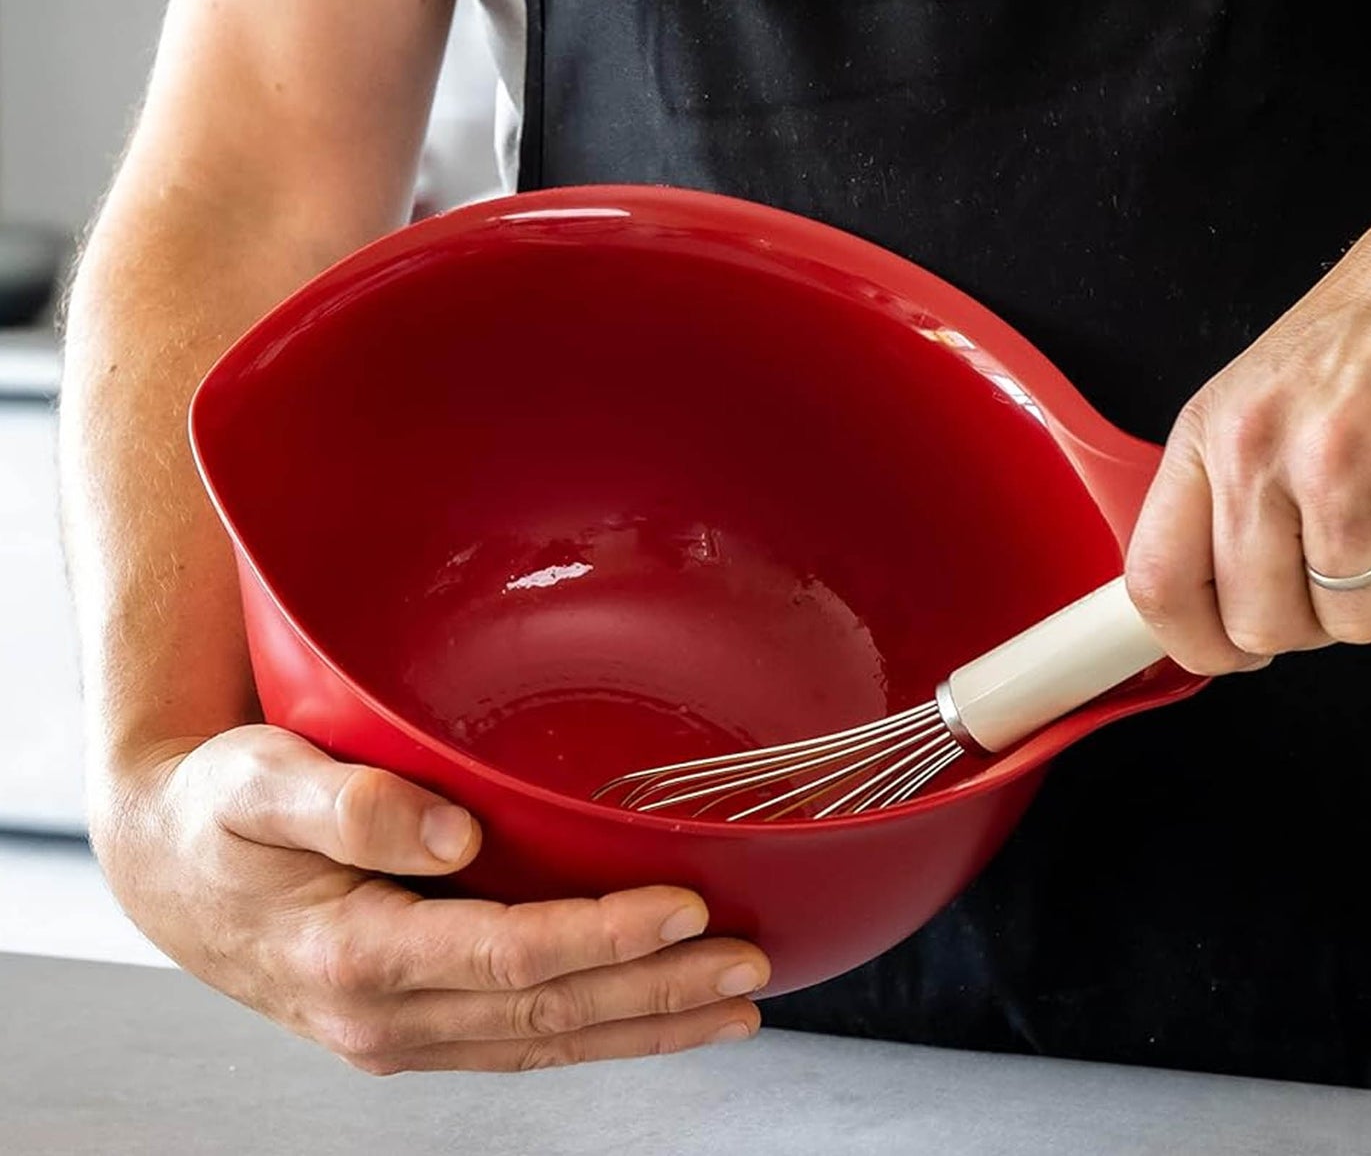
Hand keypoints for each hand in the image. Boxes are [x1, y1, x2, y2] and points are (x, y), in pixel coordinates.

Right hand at [96, 725, 768, 1072]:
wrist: (166, 867)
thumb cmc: (217, 810)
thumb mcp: (258, 784)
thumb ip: (350, 806)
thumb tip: (452, 836)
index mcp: (352, 953)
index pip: (508, 957)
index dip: (604, 937)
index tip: (688, 909)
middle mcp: (382, 1014)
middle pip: (548, 1012)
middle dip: (657, 992)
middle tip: (750, 966)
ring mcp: (398, 1031)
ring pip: (546, 1039)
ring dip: (645, 1023)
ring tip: (734, 1006)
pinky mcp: (411, 1022)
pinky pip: (520, 1038)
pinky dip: (597, 1029)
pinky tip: (650, 1012)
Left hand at [1124, 167, 1370, 673]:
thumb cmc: (1361, 336)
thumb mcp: (1255, 402)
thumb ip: (1223, 497)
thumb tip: (1208, 603)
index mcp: (1210, 435)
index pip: (1156, 579)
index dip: (1189, 641)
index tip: (1219, 650)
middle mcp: (1267, 452)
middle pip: (1262, 624)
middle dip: (1306, 620)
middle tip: (1332, 566)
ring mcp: (1353, 467)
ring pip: (1356, 618)